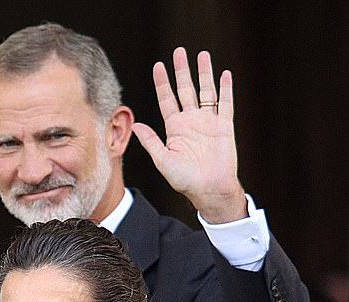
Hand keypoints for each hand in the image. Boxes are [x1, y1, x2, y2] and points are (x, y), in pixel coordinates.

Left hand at [132, 48, 246, 222]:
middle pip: (186, 89)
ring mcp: (208, 123)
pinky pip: (225, 104)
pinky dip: (225, 89)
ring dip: (204, 73)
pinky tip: (224, 74)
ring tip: (202, 55)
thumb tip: (135, 125)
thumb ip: (151, 142)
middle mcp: (191, 122)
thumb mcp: (163, 160)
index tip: (158, 66)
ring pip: (206, 92)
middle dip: (182, 71)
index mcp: (175, 128)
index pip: (167, 100)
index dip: (162, 83)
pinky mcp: (224, 127)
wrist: (209, 190)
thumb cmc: (184, 180)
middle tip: (179, 52)